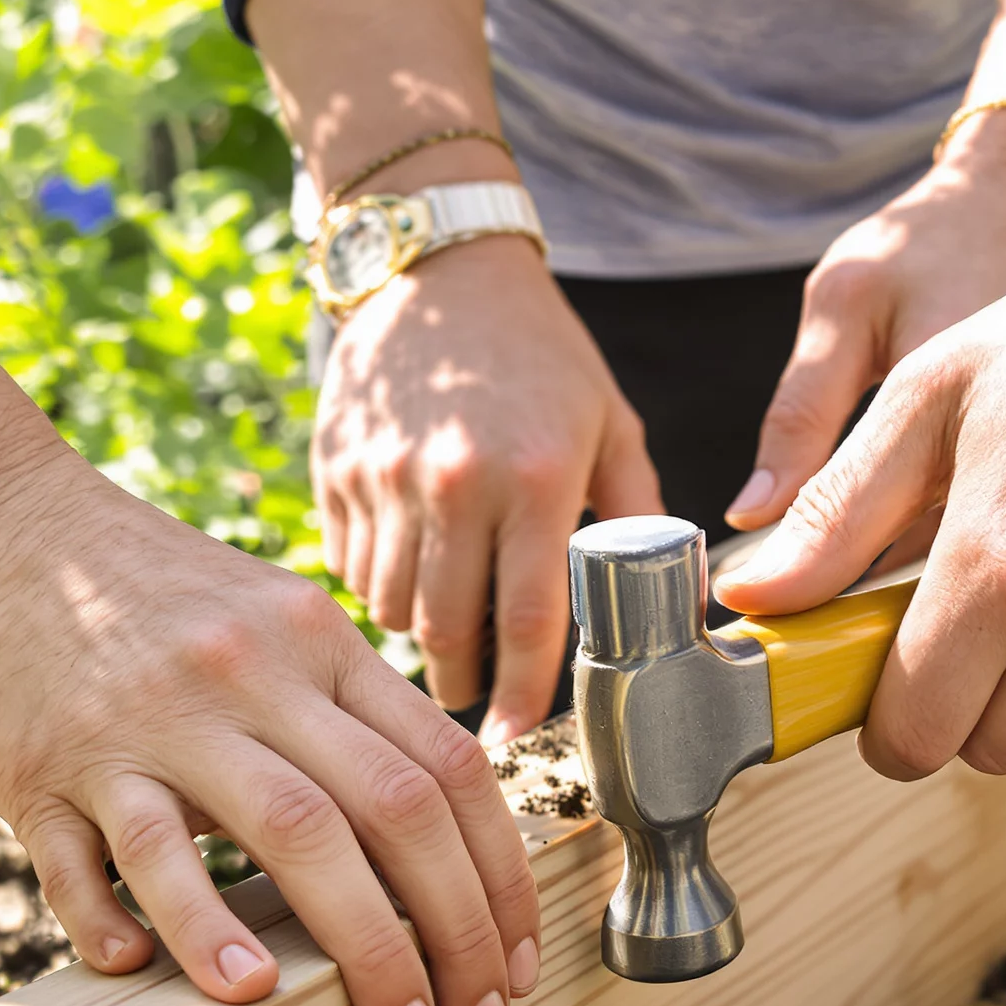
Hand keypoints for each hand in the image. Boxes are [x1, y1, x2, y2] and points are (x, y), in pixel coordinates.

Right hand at [0, 454, 540, 1005]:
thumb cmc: (130, 587)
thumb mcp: (263, 615)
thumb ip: (341, 705)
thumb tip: (430, 819)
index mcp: (314, 643)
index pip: (446, 767)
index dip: (499, 877)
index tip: (517, 960)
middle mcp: (248, 678)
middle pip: (387, 812)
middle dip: (451, 934)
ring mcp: (148, 720)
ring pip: (280, 834)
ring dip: (351, 948)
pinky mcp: (45, 763)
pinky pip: (103, 860)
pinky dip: (149, 924)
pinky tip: (179, 980)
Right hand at [315, 235, 659, 742]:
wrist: (440, 271)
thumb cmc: (539, 354)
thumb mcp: (609, 423)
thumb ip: (637, 515)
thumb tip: (670, 603)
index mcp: (532, 476)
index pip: (528, 620)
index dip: (524, 692)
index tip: (517, 734)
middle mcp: (452, 481)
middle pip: (446, 632)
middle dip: (462, 681)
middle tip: (476, 695)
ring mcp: (383, 477)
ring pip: (390, 609)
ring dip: (419, 635)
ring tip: (447, 625)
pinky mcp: (335, 469)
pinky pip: (350, 568)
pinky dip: (379, 587)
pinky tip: (410, 568)